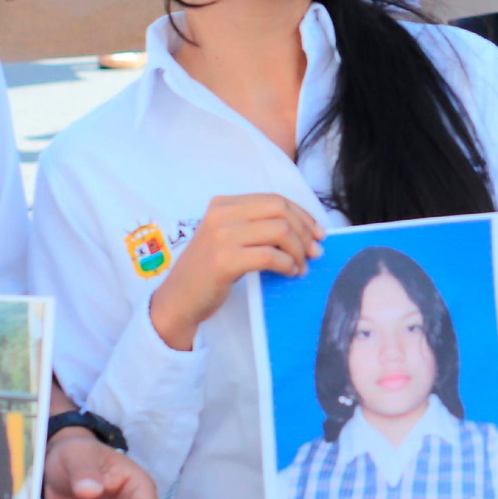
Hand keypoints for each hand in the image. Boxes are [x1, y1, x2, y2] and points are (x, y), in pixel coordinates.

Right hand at [148, 195, 323, 351]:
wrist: (179, 298)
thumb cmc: (210, 270)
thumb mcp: (230, 238)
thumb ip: (258, 227)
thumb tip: (308, 231)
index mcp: (224, 204)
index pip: (275, 200)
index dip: (303, 215)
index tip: (319, 233)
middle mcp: (221, 214)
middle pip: (281, 211)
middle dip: (305, 232)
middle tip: (315, 252)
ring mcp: (220, 236)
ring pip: (280, 231)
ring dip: (298, 251)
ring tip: (300, 267)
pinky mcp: (224, 260)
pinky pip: (270, 256)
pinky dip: (287, 264)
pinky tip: (289, 273)